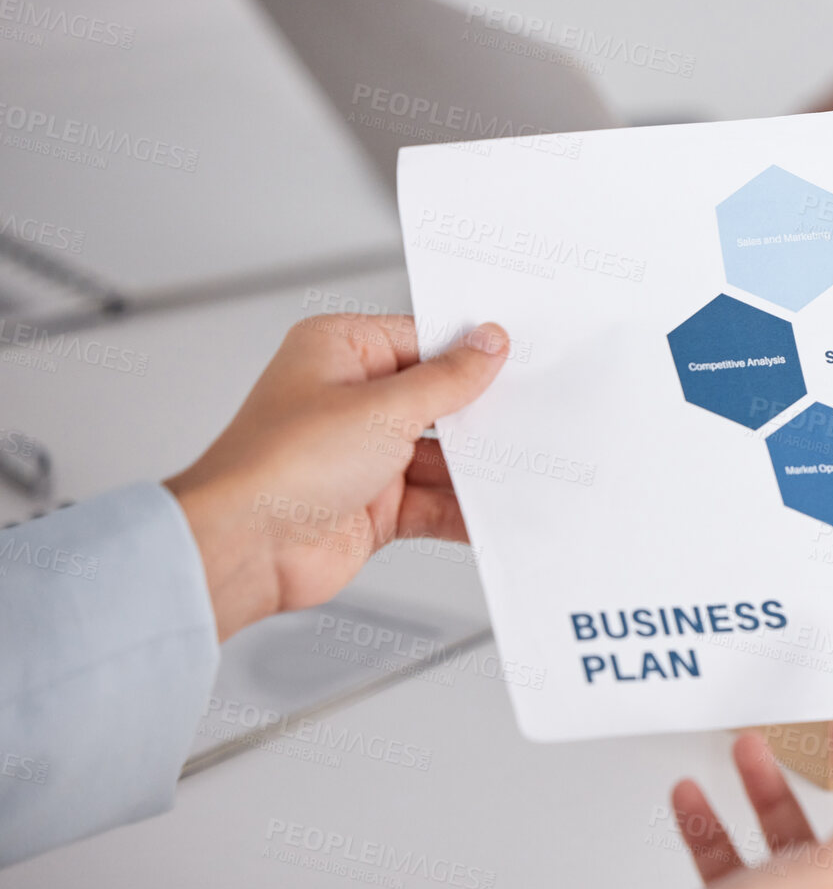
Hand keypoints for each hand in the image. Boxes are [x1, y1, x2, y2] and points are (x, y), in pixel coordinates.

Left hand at [165, 314, 508, 639]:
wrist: (245, 548)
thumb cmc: (281, 464)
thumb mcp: (383, 407)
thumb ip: (446, 379)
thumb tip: (486, 345)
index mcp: (340, 352)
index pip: (421, 340)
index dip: (469, 352)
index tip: (517, 359)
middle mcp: (350, 400)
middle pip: (436, 400)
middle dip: (477, 414)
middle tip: (531, 412)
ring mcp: (364, 455)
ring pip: (440, 456)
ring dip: (475, 467)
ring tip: (522, 466)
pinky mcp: (376, 505)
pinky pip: (434, 501)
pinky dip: (463, 508)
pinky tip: (495, 511)